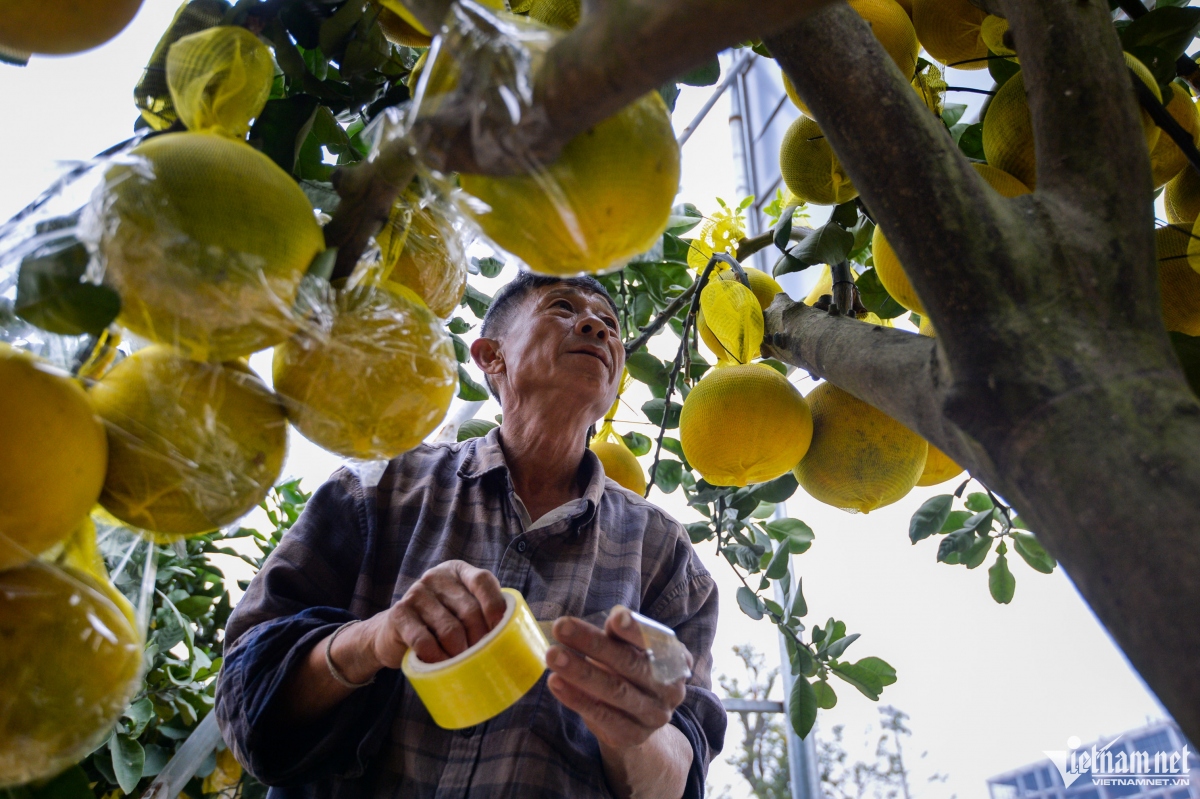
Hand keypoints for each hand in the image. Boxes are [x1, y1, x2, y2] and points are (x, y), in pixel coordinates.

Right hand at [366, 560, 505, 668]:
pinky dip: (437, 658)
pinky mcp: (399, 614)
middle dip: (479, 640)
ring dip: (459, 653)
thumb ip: (483, 612)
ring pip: (449, 629)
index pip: (482, 580)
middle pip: (469, 610)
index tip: (502, 630)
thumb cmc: (439, 623)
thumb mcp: (461, 609)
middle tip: (481, 658)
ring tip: (462, 664)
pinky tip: (441, 664)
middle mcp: (436, 577)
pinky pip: (424, 641)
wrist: (394, 632)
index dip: (495, 605)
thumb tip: (514, 635)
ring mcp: (416, 593)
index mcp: (458, 571)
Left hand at [545, 606, 691, 751]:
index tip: (615, 618)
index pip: (657, 641)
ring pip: (616, 691)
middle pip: (631, 664)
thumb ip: (622, 634)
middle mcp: (671, 688)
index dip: (636, 630)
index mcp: (675, 658)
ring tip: (553, 655)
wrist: (636, 720)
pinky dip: (576, 698)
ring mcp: (653, 715)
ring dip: (581, 672)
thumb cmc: (629, 671)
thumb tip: (616, 617)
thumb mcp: (630, 648)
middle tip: (561, 626)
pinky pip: (601, 716)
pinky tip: (555, 682)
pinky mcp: (632, 735)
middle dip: (594, 644)